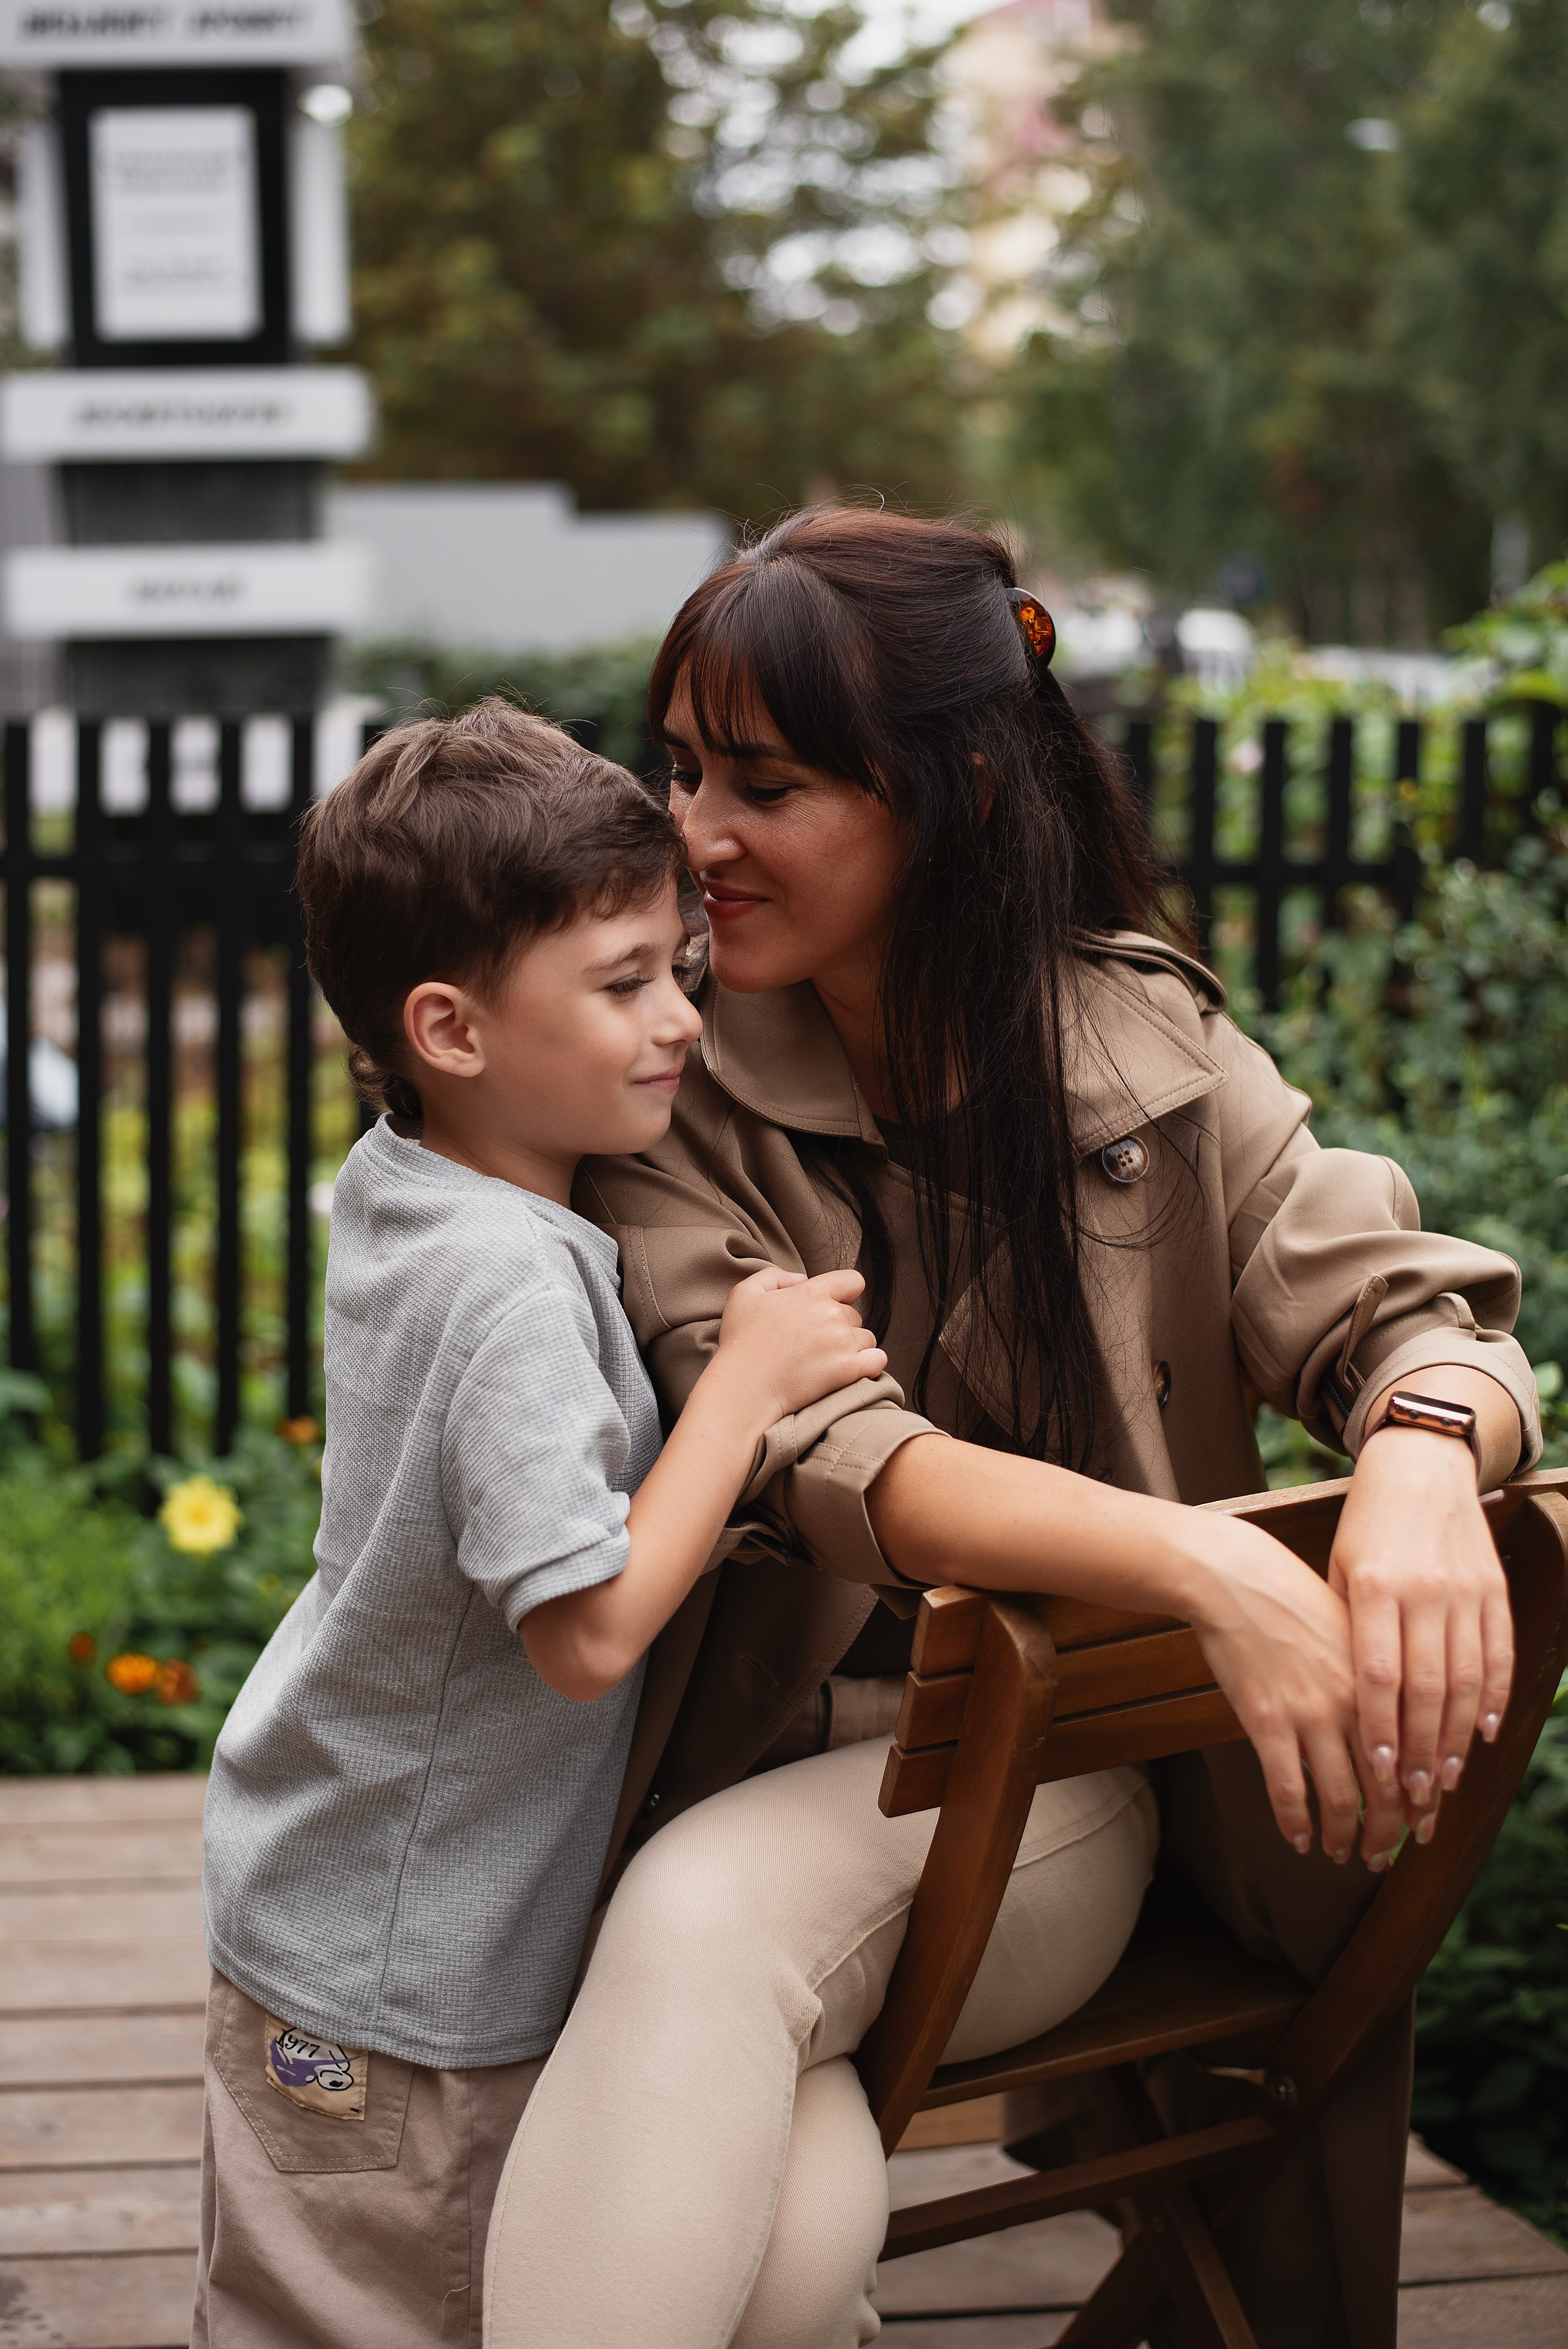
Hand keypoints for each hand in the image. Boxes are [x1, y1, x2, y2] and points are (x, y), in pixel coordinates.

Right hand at [712, 1266, 886, 1430]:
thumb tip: (801, 1279)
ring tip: (827, 1359)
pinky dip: (870, 1364)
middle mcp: (832, 1314)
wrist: (744, 1387)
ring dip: (854, 1346)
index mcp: (812, 1292)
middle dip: (841, 1325)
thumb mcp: (744, 1294)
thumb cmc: (741, 1342)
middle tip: (815, 1342)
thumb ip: (774, 1277)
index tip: (830, 1307)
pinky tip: (852, 1369)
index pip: (852, 1281)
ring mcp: (842, 1343)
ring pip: (867, 1338)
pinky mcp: (848, 1370)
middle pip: (856, 1314)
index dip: (843, 1293)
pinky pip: (878, 1360)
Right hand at [1184, 1516, 1404, 1866]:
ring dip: (1342, 1836)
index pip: (1415, 1758)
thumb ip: (1376, 1676)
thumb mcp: (1352, 1629)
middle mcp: (1356, 1703)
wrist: (1233, 1576)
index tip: (1418, 1828)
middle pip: (1386, 1790)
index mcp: (1382, 1680)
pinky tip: (1298, 1838)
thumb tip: (1393, 1725)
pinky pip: (1287, 1788)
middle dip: (1387, 1833)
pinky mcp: (1266, 1721)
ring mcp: (1311, 1715)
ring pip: (1341, 1799)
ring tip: (1339, 1853)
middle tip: (1380, 1853)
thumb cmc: (1292, 1596)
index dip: (1420, 1803)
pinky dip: (1295, 1822)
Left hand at [1330, 1427, 1512, 1846]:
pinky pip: (1499, 1654)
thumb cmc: (1365, 1525)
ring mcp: (1464, 1590)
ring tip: (1447, 1780)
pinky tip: (1484, 1732)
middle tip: (1416, 1798)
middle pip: (1427, 1687)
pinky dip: (1494, 1697)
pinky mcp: (1494, 1589)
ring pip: (1467, 1679)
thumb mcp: (1338, 1567)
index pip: (1379, 1672)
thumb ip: (1345, 1629)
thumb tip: (1348, 1704)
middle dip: (1423, 1749)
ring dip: (1459, 1737)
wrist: (1419, 1466)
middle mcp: (1423, 1591)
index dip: (1381, 1726)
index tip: (1379, 1771)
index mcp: (1373, 1585)